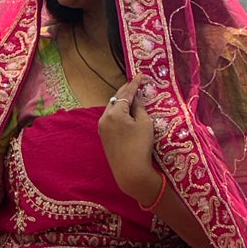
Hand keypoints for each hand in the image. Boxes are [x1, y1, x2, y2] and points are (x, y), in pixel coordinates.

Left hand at [98, 74, 157, 199]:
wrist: (131, 172)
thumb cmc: (140, 147)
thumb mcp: (144, 123)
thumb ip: (139, 107)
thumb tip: (136, 98)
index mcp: (114, 113)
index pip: (126, 94)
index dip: (134, 84)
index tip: (140, 75)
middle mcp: (104, 118)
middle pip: (115, 99)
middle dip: (126, 91)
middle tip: (136, 82)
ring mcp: (102, 128)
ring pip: (112, 109)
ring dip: (121, 101)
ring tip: (132, 95)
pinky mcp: (104, 137)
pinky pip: (111, 118)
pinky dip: (118, 112)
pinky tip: (125, 111)